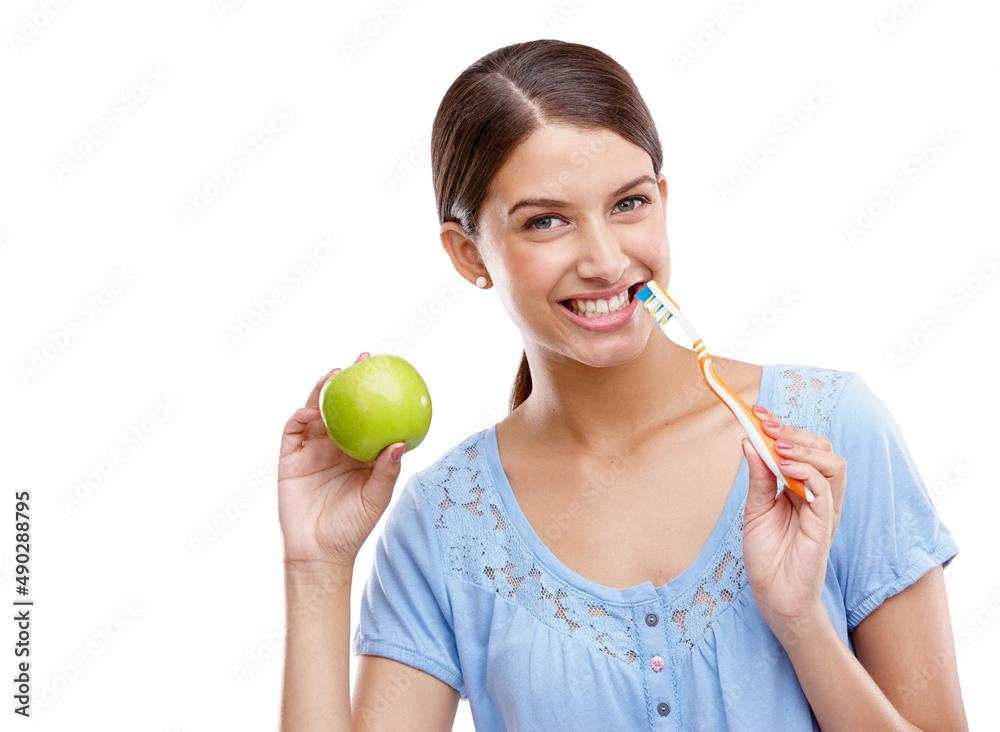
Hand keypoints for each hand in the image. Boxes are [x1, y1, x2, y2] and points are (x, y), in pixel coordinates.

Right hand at [277, 352, 405, 567]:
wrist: (318, 552)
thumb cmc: (353, 526)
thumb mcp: (375, 498)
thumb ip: (386, 471)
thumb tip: (400, 444)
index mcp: (359, 451)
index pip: (368, 414)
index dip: (375, 393)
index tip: (388, 372)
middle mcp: (336, 445)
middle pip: (342, 406)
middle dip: (349, 380)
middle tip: (362, 361)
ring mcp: (311, 449)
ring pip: (315, 412)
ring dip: (322, 392)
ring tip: (333, 376)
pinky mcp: (290, 459)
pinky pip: (292, 431)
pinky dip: (299, 417)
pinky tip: (309, 411)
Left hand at [741, 405, 846, 639]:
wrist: (773, 595)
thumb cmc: (767, 555)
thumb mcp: (755, 509)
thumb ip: (758, 478)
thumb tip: (750, 442)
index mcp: (801, 487)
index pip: (802, 447)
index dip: (783, 426)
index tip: (758, 412)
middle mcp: (817, 494)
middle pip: (823, 448)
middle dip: (794, 431)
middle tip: (766, 425)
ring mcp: (824, 508)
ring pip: (834, 463)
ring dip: (805, 449)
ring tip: (777, 447)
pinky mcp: (825, 525)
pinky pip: (826, 491)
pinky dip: (807, 473)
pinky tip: (785, 469)